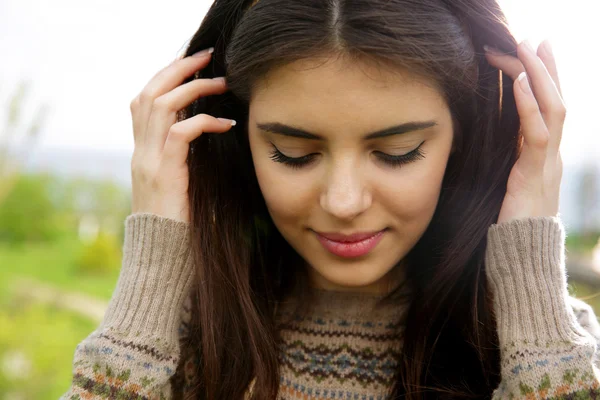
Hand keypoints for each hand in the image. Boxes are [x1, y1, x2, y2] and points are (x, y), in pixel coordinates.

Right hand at [129, 47, 234, 222]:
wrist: (162, 258)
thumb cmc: (178, 225)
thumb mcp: (178, 186)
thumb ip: (185, 161)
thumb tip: (213, 140)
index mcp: (143, 152)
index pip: (143, 101)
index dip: (166, 77)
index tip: (194, 65)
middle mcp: (141, 152)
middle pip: (148, 93)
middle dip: (177, 69)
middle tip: (207, 57)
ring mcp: (149, 162)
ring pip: (160, 105)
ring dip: (192, 87)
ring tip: (220, 81)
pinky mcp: (164, 174)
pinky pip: (180, 133)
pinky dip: (203, 121)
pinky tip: (224, 123)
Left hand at [485, 40, 564, 223]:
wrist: (519, 257)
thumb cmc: (505, 222)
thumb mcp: (503, 181)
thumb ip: (501, 158)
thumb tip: (484, 136)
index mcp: (542, 155)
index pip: (546, 106)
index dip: (540, 78)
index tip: (526, 51)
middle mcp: (551, 155)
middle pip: (556, 100)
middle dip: (545, 67)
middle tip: (532, 37)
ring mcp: (548, 165)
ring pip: (554, 110)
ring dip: (540, 76)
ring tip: (526, 48)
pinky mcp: (534, 177)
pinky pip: (537, 135)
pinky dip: (529, 106)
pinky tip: (520, 82)